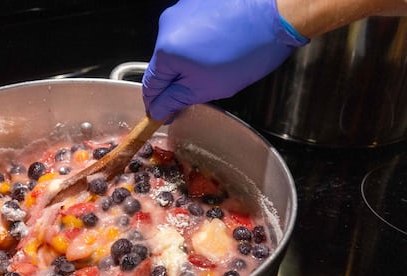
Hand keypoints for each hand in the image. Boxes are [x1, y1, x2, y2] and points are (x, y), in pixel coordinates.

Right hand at [142, 0, 308, 120]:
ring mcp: (182, 10)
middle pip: (163, 64)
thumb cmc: (246, 51)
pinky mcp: (197, 2)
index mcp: (165, 50)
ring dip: (190, 60)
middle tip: (198, 92)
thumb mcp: (206, 87)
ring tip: (217, 64)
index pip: (150, 85)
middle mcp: (167, 25)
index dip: (156, 104)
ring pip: (178, 46)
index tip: (164, 114)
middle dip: (177, 81)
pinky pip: (191, 29)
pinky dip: (200, 41)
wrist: (277, 14)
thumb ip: (176, 100)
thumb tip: (158, 110)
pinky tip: (221, 45)